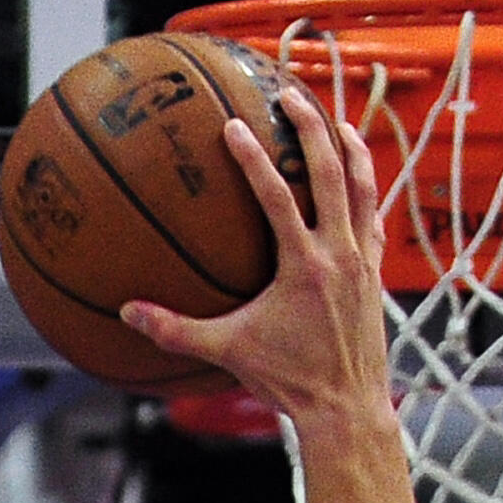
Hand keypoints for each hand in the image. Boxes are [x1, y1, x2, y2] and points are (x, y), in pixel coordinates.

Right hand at [122, 89, 394, 430]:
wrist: (347, 406)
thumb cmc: (286, 380)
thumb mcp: (225, 353)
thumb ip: (175, 330)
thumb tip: (127, 312)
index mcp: (303, 266)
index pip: (277, 197)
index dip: (254, 158)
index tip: (235, 126)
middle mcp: (340, 254)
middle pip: (332, 173)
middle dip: (312, 128)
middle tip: (291, 97)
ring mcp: (364, 260)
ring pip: (364, 188)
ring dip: (351, 149)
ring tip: (334, 122)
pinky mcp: (375, 272)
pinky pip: (372, 217)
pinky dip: (364, 190)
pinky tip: (355, 179)